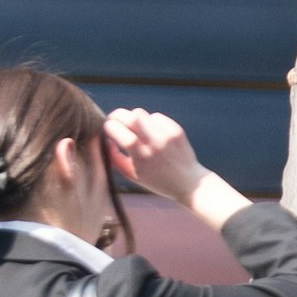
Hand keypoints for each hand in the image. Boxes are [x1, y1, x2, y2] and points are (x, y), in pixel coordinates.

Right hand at [106, 106, 247, 228]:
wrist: (189, 183)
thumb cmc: (157, 181)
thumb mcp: (132, 175)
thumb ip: (114, 158)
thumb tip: (106, 140)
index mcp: (141, 156)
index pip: (118, 130)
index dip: (108, 127)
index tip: (106, 130)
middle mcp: (155, 143)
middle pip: (130, 116)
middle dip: (116, 115)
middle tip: (114, 122)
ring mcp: (167, 135)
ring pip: (141, 113)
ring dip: (132, 119)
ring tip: (135, 130)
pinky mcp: (176, 130)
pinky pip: (155, 116)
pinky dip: (149, 121)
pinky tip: (151, 133)